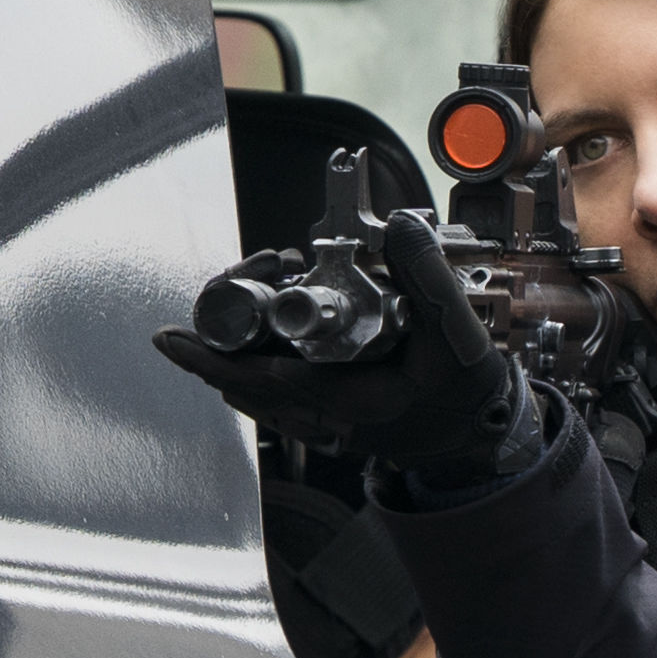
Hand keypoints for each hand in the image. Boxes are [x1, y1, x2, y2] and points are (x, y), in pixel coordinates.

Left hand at [156, 209, 545, 493]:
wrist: (481, 431)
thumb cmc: (466, 387)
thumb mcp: (455, 330)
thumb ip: (427, 277)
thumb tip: (399, 226)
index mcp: (351, 402)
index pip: (265, 381)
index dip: (216, 359)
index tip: (175, 341)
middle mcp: (327, 421)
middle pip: (247, 391)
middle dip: (213, 355)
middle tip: (178, 333)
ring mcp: (325, 427)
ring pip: (256, 399)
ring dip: (228, 366)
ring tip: (195, 339)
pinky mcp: (327, 423)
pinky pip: (273, 405)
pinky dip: (248, 380)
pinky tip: (232, 363)